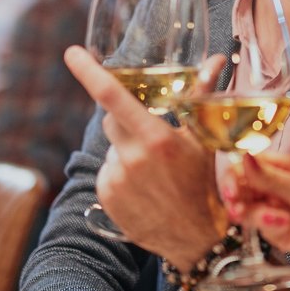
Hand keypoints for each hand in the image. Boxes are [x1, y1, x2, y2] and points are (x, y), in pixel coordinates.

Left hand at [65, 46, 227, 266]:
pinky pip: (107, 170)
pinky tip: (142, 186)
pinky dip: (120, 172)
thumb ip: (202, 96)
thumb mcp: (205, 139)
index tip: (72, 53)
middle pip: (112, 119)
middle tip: (150, 135)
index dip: (90, 72)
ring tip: (152, 171)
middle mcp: (133, 158)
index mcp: (157, 138)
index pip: (114, 97)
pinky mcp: (106, 197)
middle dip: (126, 119)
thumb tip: (217, 59)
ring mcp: (116, 179)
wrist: (197, 237)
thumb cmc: (204, 182)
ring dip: (127, 149)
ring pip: (112, 146)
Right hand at [231, 151, 289, 274]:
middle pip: (243, 190)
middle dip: (237, 198)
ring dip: (252, 215)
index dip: (234, 175)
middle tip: (237, 206)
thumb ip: (269, 177)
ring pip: (249, 212)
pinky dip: (270, 228)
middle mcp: (277, 189)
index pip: (248, 166)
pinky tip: (283, 224)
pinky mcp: (280, 235)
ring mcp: (277, 212)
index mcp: (284, 168)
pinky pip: (263, 231)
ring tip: (268, 216)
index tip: (230, 187)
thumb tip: (242, 157)